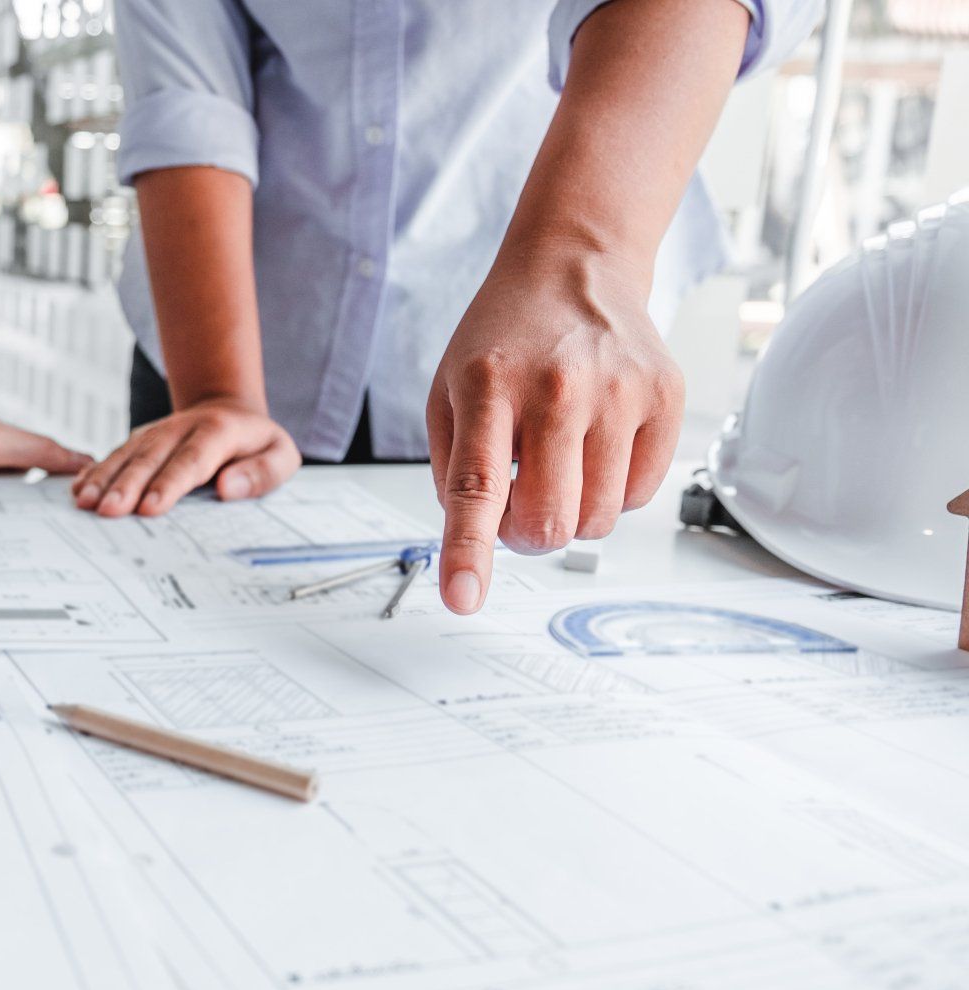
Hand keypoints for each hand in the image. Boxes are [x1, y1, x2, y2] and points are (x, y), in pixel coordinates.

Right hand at [70, 398, 299, 516]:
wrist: (227, 409)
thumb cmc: (257, 444)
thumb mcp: (281, 454)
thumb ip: (263, 473)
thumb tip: (228, 487)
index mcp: (219, 431)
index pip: (192, 460)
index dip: (169, 483)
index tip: (150, 507)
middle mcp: (181, 427)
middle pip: (151, 457)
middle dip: (127, 485)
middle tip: (108, 511)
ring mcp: (157, 431)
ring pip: (127, 454)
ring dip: (103, 478)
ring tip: (84, 502)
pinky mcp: (140, 439)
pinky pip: (115, 454)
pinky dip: (95, 471)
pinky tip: (78, 489)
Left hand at [426, 243, 681, 614]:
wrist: (573, 267)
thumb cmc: (504, 337)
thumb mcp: (449, 391)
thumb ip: (454, 470)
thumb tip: (479, 537)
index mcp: (488, 385)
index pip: (478, 486)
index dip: (470, 551)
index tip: (464, 597)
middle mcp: (559, 388)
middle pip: (550, 520)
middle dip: (529, 536)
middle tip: (520, 503)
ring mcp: (620, 391)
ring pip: (599, 519)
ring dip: (573, 514)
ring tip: (558, 463)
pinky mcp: (667, 397)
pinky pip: (642, 494)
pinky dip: (613, 490)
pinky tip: (596, 446)